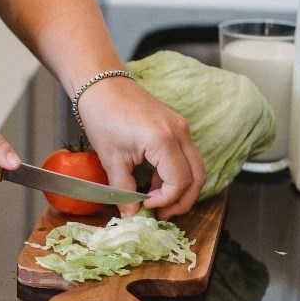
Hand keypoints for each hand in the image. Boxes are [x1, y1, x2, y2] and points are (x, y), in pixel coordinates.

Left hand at [75, 78, 204, 218]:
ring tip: (157, 201)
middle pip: (198, 177)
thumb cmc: (103, 115)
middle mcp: (180, 132)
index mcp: (164, 140)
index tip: (146, 206)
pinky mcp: (177, 126)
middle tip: (162, 214)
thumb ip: (123, 191)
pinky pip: (185, 156)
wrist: (101, 84)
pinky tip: (155, 183)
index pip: (180, 182)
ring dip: (181, 188)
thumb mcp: (111, 159)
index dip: (166, 201)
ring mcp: (181, 127)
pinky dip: (176, 174)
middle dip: (183, 201)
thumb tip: (130, 216)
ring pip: (195, 167)